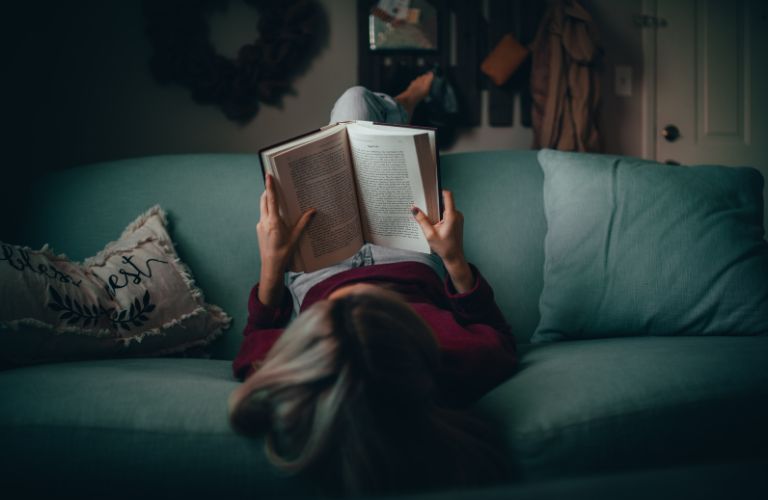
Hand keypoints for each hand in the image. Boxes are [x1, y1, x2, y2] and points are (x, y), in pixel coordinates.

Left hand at [257, 174, 314, 304]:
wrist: (270, 266)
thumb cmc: (284, 253)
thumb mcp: (296, 237)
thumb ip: (303, 223)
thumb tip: (312, 211)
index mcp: (273, 222)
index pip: (271, 199)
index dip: (270, 186)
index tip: (268, 175)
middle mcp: (264, 221)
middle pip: (264, 200)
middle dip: (268, 190)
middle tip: (274, 183)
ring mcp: (260, 225)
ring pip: (263, 207)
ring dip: (268, 201)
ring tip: (278, 198)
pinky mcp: (259, 229)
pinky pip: (263, 215)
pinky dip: (269, 211)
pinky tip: (277, 215)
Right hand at [412, 190, 474, 292]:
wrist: (454, 257)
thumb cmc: (444, 247)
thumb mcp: (430, 234)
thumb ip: (422, 220)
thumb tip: (414, 209)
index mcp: (452, 216)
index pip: (448, 195)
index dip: (439, 190)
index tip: (430, 190)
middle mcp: (457, 214)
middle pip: (444, 202)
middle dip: (433, 203)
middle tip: (423, 206)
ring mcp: (458, 218)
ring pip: (445, 208)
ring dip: (436, 211)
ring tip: (428, 218)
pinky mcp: (457, 221)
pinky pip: (447, 214)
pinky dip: (440, 216)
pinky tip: (433, 223)